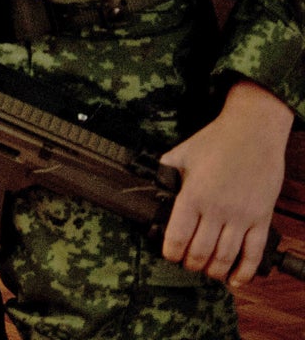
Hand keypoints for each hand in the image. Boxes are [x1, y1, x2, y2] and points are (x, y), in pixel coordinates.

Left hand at [158, 79, 294, 286]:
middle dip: (190, 263)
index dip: (171, 252)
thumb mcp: (180, 155)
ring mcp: (241, 216)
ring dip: (213, 270)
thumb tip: (152, 191)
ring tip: (205, 270)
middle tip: (186, 264)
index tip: (169, 255)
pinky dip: (244, 271)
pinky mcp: (261, 219)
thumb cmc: (214, 142)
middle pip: (200, 251)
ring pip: (225, 257)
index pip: (177, 236)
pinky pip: (253, 253)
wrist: (252, 134)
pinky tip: (235, 279)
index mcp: (193, 195)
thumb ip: (165, 175)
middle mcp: (217, 209)